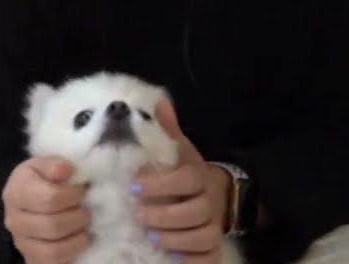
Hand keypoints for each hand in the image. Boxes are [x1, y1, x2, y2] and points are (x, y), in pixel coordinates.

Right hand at [2, 156, 90, 263]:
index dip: (73, 195)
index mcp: (16, 192)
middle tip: (84, 209)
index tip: (81, 190)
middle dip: (79, 217)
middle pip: (54, 225)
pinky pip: (54, 263)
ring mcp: (21, 243)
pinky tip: (77, 239)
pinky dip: (72, 252)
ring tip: (82, 225)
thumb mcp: (45, 165)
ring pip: (55, 249)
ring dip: (78, 237)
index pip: (50, 198)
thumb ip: (55, 164)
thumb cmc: (41, 181)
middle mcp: (13, 220)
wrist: (28, 203)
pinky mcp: (31, 259)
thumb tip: (66, 168)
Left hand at [132, 99, 230, 262]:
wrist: (214, 196)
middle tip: (138, 214)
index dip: (161, 184)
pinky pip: (208, 258)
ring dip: (174, 238)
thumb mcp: (176, 150)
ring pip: (201, 236)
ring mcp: (212, 227)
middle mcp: (208, 203)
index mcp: (196, 177)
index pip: (186, 180)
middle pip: (195, 212)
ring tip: (150, 235)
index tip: (134, 185)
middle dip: (165, 215)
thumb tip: (159, 101)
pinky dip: (192, 260)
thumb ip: (166, 129)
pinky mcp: (212, 248)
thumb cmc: (183, 173)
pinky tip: (173, 257)